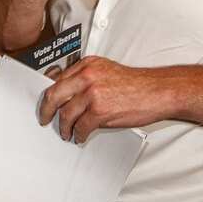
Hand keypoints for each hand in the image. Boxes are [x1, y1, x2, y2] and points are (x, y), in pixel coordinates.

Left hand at [39, 56, 175, 142]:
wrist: (157, 91)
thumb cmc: (136, 84)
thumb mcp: (106, 72)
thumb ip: (86, 78)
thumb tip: (67, 92)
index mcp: (88, 65)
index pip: (57, 79)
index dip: (49, 94)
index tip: (46, 103)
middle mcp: (87, 76)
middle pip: (54, 95)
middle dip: (46, 110)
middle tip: (44, 119)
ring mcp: (93, 93)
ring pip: (66, 114)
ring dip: (64, 127)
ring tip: (66, 132)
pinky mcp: (100, 111)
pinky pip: (80, 127)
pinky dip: (78, 135)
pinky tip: (81, 137)